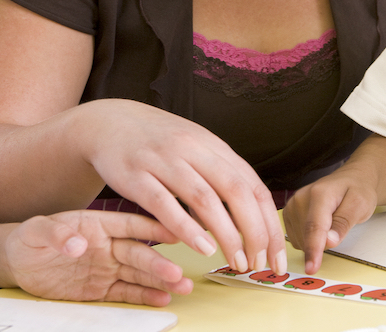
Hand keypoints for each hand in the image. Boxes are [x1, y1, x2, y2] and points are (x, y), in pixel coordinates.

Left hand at [5, 209, 192, 306]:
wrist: (15, 262)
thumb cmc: (27, 238)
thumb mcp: (35, 230)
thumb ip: (57, 234)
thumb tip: (79, 245)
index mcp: (98, 224)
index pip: (131, 224)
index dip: (153, 228)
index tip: (176, 233)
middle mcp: (108, 245)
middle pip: (139, 254)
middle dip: (159, 264)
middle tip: (178, 273)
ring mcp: (107, 267)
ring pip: (139, 275)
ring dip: (161, 281)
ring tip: (182, 288)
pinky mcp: (101, 288)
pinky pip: (126, 292)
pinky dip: (145, 296)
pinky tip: (162, 300)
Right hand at [76, 100, 286, 275]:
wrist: (110, 122)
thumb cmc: (160, 143)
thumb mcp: (198, 149)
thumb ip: (223, 175)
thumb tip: (252, 215)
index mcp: (214, 146)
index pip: (253, 186)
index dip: (269, 222)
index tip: (275, 254)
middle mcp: (194, 150)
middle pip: (236, 191)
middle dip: (254, 230)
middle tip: (258, 263)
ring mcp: (164, 160)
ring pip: (204, 198)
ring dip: (225, 233)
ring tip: (236, 261)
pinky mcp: (136, 175)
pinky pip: (164, 204)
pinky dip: (186, 228)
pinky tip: (202, 248)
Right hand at [283, 170, 378, 274]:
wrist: (350, 180)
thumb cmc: (357, 191)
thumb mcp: (360, 205)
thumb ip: (343, 223)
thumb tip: (329, 242)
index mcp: (320, 193)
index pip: (314, 226)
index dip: (313, 249)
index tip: (311, 268)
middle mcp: (301, 197)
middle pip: (306, 236)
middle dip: (322, 244)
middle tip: (340, 225)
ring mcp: (292, 205)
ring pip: (299, 240)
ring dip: (315, 242)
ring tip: (330, 222)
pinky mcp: (288, 213)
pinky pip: (296, 239)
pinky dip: (308, 240)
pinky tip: (320, 227)